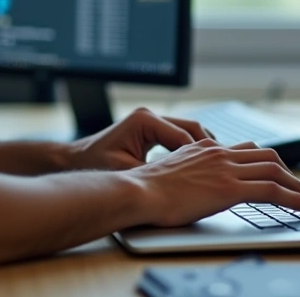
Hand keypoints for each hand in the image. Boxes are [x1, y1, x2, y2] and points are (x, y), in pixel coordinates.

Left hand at [67, 107, 212, 170]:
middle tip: (223, 169)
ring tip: (217, 168)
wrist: (76, 161)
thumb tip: (180, 183)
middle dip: (208, 149)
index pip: (184, 138)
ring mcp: (153, 120)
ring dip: (202, 149)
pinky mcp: (153, 129)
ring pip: (190, 131)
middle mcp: (151, 116)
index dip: (200, 158)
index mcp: (145, 120)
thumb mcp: (126, 173)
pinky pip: (180, 136)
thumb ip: (154, 175)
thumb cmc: (95, 166)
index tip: (213, 174)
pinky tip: (201, 166)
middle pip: (193, 129)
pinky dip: (192, 150)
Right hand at [128, 139, 299, 226]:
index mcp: (205, 148)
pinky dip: (295, 199)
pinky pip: (273, 191)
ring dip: (297, 186)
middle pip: (267, 156)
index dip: (266, 163)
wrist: (137, 191)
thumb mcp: (170, 173)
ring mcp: (226, 169)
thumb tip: (194, 184)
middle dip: (288, 172)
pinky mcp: (230, 188)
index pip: (246, 150)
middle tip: (299, 188)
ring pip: (275, 170)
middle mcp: (219, 153)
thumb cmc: (145, 189)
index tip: (277, 174)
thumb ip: (188, 173)